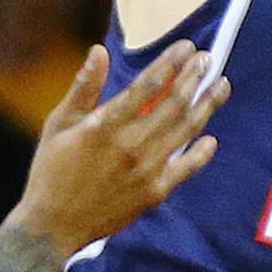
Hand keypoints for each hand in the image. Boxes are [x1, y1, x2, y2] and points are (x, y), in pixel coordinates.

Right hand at [10, 42, 225, 256]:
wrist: (54, 225)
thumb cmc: (51, 170)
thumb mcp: (58, 123)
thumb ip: (83, 87)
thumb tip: (99, 51)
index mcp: (106, 125)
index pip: (148, 85)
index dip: (171, 63)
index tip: (186, 47)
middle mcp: (131, 145)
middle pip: (174, 104)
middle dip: (194, 78)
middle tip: (207, 59)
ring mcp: (146, 170)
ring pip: (186, 131)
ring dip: (206, 106)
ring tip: (221, 86)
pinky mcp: (154, 192)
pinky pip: (186, 168)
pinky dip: (201, 152)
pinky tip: (211, 138)